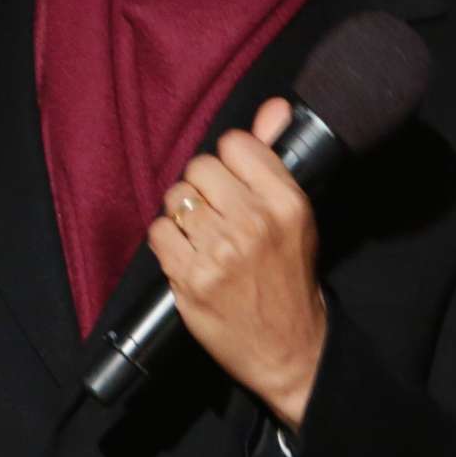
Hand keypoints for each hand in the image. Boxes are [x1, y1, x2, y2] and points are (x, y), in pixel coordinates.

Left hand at [148, 99, 327, 426]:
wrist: (288, 348)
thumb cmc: (290, 278)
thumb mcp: (297, 216)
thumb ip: (276, 160)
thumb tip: (273, 108)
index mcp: (286, 202)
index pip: (235, 144)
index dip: (229, 161)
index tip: (233, 182)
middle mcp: (254, 222)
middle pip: (198, 168)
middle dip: (202, 188)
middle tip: (216, 214)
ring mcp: (220, 252)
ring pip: (175, 198)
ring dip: (183, 216)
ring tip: (203, 237)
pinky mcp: (190, 279)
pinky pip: (158, 232)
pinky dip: (168, 243)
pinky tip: (188, 257)